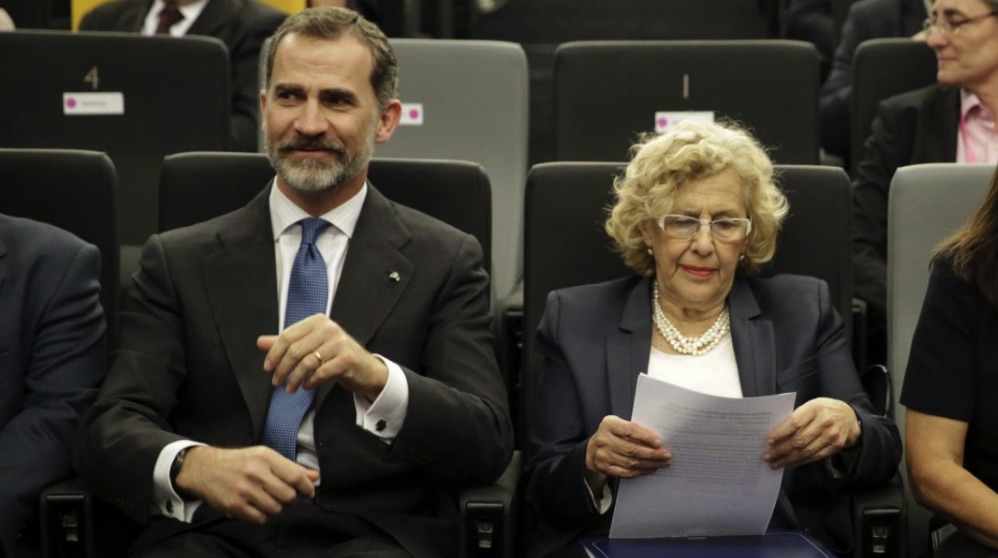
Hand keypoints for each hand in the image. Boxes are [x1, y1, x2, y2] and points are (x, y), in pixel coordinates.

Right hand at [175, 446, 318, 522]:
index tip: (309, 492)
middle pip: (288, 496)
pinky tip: (255, 506)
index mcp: (265, 457)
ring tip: (267, 499)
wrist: (205, 468)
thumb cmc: (240, 461)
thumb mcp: (264, 456)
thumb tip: (315, 476)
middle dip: (290, 499)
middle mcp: (255, 472)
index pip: (296, 476)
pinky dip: (262, 515)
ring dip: (275, 507)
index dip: (307, 487)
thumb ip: (290, 467)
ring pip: (275, 509)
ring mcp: (244, 490)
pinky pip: (260, 518)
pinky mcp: (234, 505)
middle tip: (283, 495)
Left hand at [258, 314, 388, 400]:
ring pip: (307, 363)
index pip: (287, 336)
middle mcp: (329, 328)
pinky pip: (321, 372)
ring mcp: (340, 342)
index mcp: (317, 321)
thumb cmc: (334, 356)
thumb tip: (259, 342)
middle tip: (277, 382)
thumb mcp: (310, 346)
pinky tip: (307, 386)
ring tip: (291, 389)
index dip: (274, 353)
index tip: (268, 368)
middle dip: (283, 369)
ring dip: (295, 379)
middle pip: (295, 350)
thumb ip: (286, 343)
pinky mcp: (347, 358)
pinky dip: (310, 382)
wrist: (364, 368)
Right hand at [584, 415, 670, 492]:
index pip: (629, 430)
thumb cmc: (612, 434)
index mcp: (609, 425)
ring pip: (631, 463)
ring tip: (663, 463)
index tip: (659, 442)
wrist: (591, 450)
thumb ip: (634, 429)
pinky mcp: (605, 468)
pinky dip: (641, 472)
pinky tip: (651, 469)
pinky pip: (626, 473)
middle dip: (652, 454)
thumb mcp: (618, 425)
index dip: (645, 437)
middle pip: (631, 449)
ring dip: (650, 464)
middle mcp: (604, 440)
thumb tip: (657, 441)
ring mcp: (603, 456)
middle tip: (666, 455)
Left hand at [763, 397, 860, 468]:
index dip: (781, 433)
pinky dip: (800, 462)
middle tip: (767, 457)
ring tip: (775, 464)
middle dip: (781, 450)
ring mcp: (831, 436)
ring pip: (806, 451)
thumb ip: (797, 416)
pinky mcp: (836, 447)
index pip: (795, 423)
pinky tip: (789, 464)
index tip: (769, 441)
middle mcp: (825, 422)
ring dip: (788, 460)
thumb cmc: (823, 409)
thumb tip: (776, 433)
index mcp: (815, 408)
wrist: (850, 416)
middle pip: (799, 440)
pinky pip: (815, 457)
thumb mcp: (811, 405)